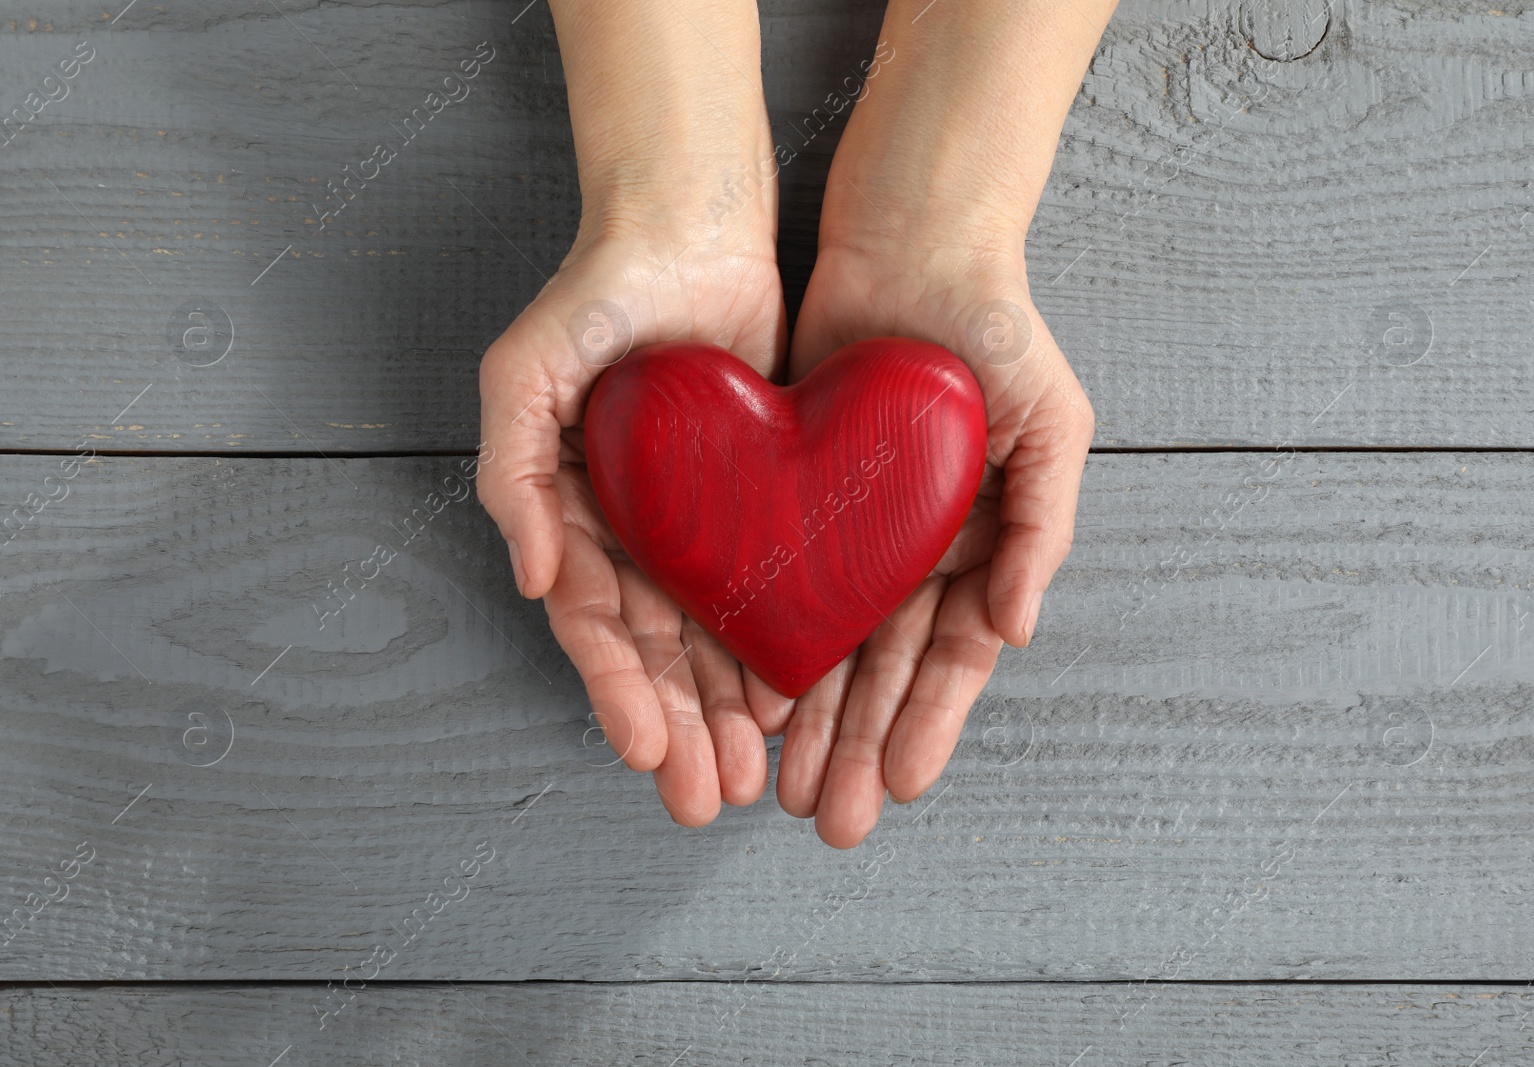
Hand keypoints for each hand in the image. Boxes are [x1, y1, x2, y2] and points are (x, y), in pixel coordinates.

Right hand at [478, 226, 785, 826]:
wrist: (691, 228)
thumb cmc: (595, 294)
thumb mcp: (523, 372)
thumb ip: (510, 473)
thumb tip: (527, 579)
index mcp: (572, 516)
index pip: (593, 624)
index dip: (615, 692)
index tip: (644, 751)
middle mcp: (632, 534)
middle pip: (654, 652)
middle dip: (676, 729)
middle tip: (703, 797)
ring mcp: (697, 525)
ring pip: (712, 638)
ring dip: (725, 711)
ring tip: (751, 774)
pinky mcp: (761, 504)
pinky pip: (768, 589)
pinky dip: (776, 647)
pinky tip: (794, 701)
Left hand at [763, 0, 1113, 847]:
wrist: (911, 243)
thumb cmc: (997, 328)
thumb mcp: (1051, 423)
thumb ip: (1040, 527)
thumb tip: (1017, 631)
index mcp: (978, 548)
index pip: (951, 659)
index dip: (926, 724)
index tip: (897, 786)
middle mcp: (914, 554)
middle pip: (881, 672)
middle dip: (857, 748)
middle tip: (829, 820)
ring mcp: (853, 533)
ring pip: (826, 646)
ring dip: (809, 721)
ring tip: (781, 786)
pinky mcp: (793, 500)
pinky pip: (775, 586)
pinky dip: (763, 645)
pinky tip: (744, 700)